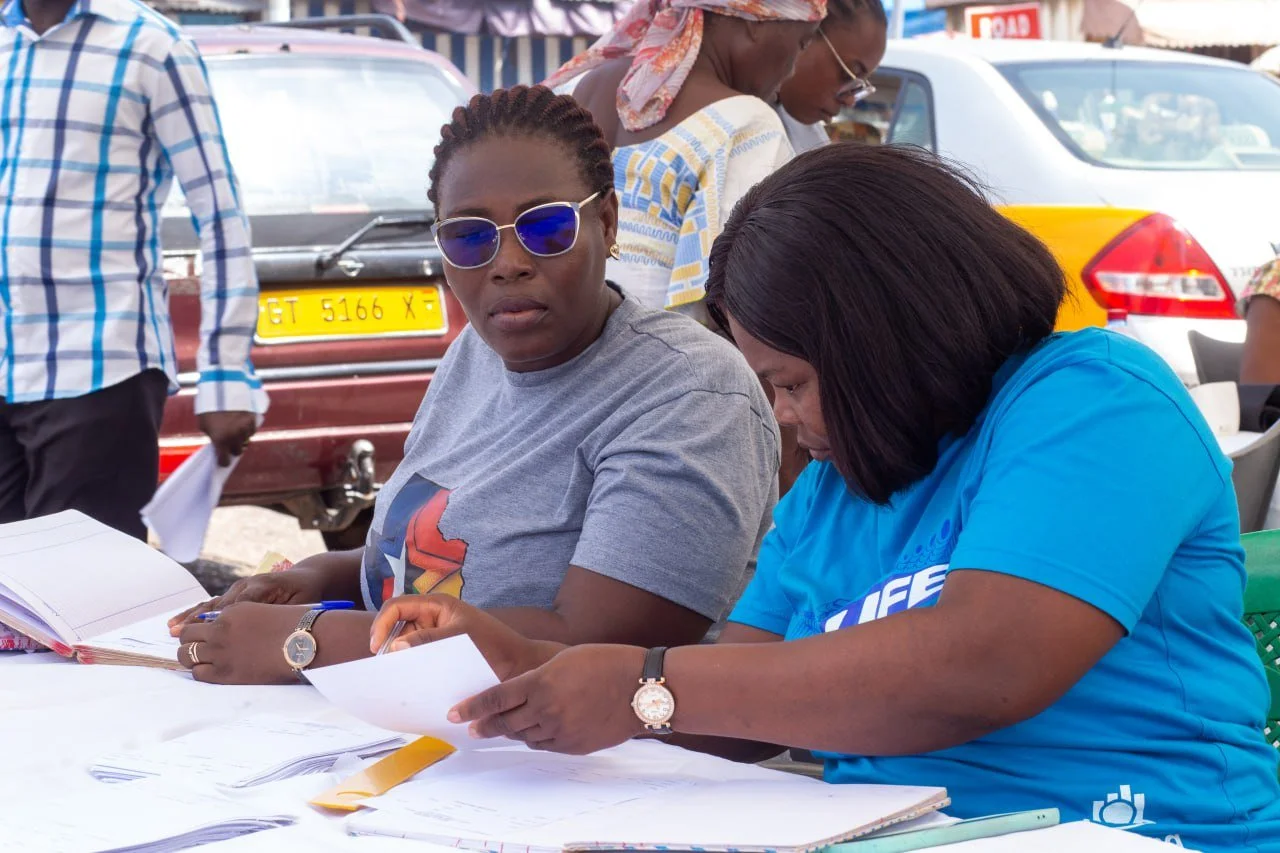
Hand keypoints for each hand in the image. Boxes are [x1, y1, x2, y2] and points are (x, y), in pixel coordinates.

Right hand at [168, 559, 330, 635]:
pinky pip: (212, 605)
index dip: (223, 618)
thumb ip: (284, 613)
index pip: (239, 603)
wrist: (307, 578)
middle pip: (218, 604)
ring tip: (173, 629)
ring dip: (191, 617)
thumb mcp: (302, 603)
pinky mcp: (235, 595)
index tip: (209, 632)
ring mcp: (238, 589)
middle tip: (180, 634)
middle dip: (199, 619)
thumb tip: (273, 627)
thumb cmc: (307, 594)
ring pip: (211, 604)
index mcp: (263, 585)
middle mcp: (246, 585)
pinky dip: (195, 614)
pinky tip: (179, 623)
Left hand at [177, 602, 306, 683]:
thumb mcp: (261, 612)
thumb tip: (220, 631)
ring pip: (186, 654)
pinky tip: (210, 671)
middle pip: (187, 635)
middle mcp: (220, 629)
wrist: (306, 643)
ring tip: (200, 660)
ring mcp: (220, 651)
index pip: (200, 619)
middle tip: (195, 647)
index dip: (198, 628)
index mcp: (231, 611)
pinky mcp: (225, 672)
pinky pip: (198, 673)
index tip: (199, 635)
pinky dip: (200, 671)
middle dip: (189, 641)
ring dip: (190, 656)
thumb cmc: (293, 627)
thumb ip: (239, 618)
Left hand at [198, 410, 256, 466]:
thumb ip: (211, 436)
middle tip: (228, 442)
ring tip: (235, 430)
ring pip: (246, 441)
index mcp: (220, 440)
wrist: (221, 388)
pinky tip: (241, 424)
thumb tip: (217, 443)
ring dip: (241, 438)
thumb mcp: (204, 424)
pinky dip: (247, 430)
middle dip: (232, 448)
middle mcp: (234, 437)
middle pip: (237, 451)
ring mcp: (245, 429)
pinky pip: (251, 431)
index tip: (222, 459)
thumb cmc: (209, 406)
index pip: (224, 461)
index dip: (222, 461)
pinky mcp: (252, 420)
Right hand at [370, 594, 559, 679]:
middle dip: (387, 642)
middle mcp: (435, 616)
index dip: (382, 623)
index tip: (377, 648)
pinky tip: (410, 678)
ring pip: (406, 641)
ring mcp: (438, 633)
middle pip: (397, 624)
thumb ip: (427, 640)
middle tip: (384, 667)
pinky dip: (411, 664)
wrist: (518, 665)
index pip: (397, 606)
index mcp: (438, 604)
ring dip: (398, 655)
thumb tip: (395, 646)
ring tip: (395, 674)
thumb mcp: (459, 639)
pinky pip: (419, 654)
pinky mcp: (441, 650)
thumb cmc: (494, 645)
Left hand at [449, 644, 646, 753]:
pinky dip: (535, 738)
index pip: (495, 698)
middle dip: (485, 725)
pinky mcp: (574, 745)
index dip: (472, 707)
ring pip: (524, 735)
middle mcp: (546, 709)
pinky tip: (535, 730)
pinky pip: (545, 745)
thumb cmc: (606, 663)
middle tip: (472, 727)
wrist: (642, 688)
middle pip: (505, 721)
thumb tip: (519, 694)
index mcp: (541, 682)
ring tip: (503, 726)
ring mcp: (561, 730)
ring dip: (511, 730)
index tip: (454, 713)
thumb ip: (538, 679)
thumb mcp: (564, 659)